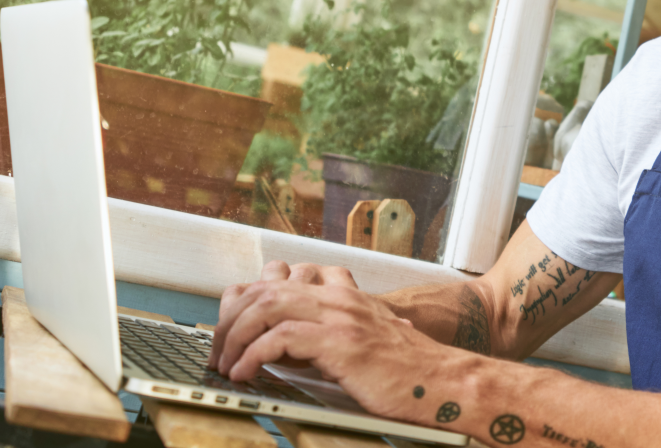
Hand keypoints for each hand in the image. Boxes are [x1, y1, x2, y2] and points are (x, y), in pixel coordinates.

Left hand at [210, 260, 447, 421]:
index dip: (245, 299)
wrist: (442, 383)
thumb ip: (334, 332)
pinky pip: (280, 338)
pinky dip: (253, 355)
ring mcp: (341, 316)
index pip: (279, 277)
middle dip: (230, 321)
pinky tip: (245, 373)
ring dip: (235, 336)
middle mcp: (339, 297)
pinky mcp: (340, 342)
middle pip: (264, 289)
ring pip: (267, 306)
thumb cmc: (407, 371)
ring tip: (225, 363)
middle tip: (218, 351)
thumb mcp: (366, 339)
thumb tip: (293, 346)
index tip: (229, 328)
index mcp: (343, 294)